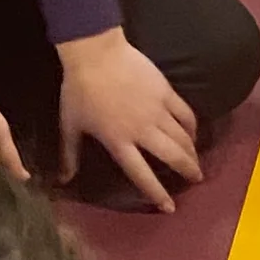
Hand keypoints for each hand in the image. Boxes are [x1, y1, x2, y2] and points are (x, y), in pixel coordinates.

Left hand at [57, 33, 201, 209]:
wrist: (95, 52)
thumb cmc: (79, 89)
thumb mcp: (70, 125)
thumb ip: (69, 154)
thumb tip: (62, 180)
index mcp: (119, 141)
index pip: (141, 174)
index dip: (156, 192)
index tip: (170, 207)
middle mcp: (142, 130)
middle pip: (171, 156)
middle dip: (187, 170)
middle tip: (196, 179)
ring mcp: (157, 110)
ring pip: (182, 137)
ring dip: (192, 152)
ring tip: (197, 160)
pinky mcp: (165, 92)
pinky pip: (185, 113)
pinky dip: (192, 126)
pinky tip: (194, 132)